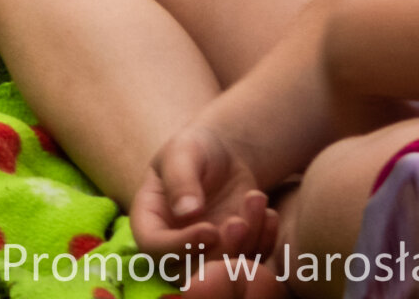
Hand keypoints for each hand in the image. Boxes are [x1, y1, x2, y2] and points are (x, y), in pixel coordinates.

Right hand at [129, 124, 280, 272]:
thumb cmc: (195, 148)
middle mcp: (174, 242)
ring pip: (226, 270)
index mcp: (150, 218)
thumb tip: (186, 212)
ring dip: (248, 242)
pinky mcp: (233, 253)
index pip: (154, 246)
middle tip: (239, 221)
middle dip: (221, 251)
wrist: (226, 153)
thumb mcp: (184, 152)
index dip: (180, 246)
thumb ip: (181, 179)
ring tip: (256, 199)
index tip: (210, 230)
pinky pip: (251, 263)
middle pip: (191, 270)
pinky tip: (268, 212)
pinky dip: (265, 242)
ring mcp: (205, 251)